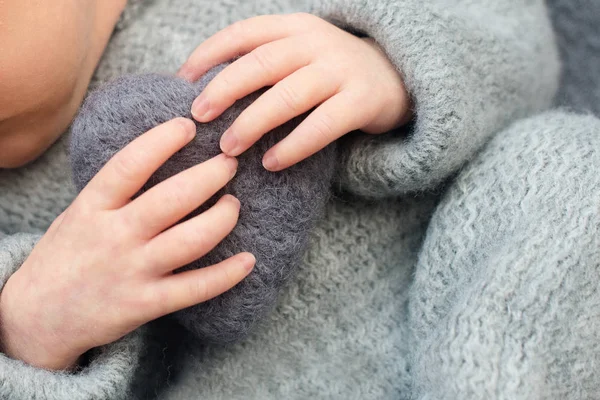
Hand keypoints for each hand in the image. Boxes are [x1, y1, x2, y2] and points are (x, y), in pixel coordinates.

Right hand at [0, 118, 254, 369]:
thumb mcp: (79, 212)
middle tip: (230, 162)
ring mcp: (131, 271)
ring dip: (222, 218)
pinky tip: (248, 260)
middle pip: (172, 199)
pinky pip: (195, 288)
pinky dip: (227, 274)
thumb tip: (161, 152)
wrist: (38, 317)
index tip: (189, 126)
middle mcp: (114, 236)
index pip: (130, 165)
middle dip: (209, 176)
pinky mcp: (146, 304)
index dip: (162, 141)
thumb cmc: (66, 255)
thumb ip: (114, 190)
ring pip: (191, 240)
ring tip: (233, 204)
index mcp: (92, 207)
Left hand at [178, 13, 411, 170]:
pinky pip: (321, 126)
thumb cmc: (332, 72)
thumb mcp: (299, 53)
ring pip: (287, 96)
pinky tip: (271, 162)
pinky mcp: (361, 102)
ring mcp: (341, 71)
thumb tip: (206, 89)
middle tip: (198, 118)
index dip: (209, 55)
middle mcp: (316, 43)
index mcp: (294, 27)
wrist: (396, 76)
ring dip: (252, 123)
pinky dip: (292, 146)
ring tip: (228, 148)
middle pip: (260, 64)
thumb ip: (264, 62)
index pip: (243, 33)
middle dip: (223, 91)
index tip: (182, 81)